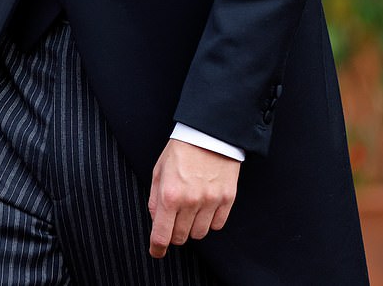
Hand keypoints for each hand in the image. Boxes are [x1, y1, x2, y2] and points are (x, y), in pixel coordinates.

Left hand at [148, 139, 239, 257]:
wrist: (210, 131)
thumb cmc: (182, 148)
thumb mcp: (159, 169)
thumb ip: (154, 198)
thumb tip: (156, 220)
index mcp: (169, 194)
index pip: (161, 235)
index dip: (157, 248)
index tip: (157, 251)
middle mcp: (190, 201)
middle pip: (181, 238)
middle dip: (174, 233)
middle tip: (175, 219)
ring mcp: (210, 201)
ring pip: (199, 234)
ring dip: (193, 226)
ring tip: (192, 208)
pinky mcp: (227, 198)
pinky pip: (217, 225)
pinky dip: (210, 220)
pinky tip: (206, 205)